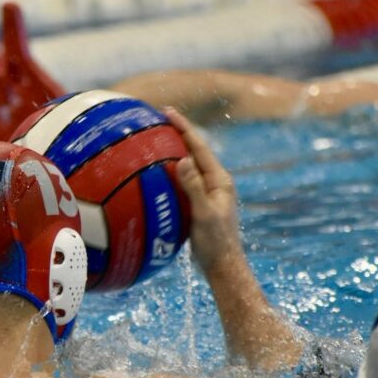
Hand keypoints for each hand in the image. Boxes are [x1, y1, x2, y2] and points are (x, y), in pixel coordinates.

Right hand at [165, 106, 241, 275]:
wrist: (222, 266)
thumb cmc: (216, 242)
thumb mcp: (204, 214)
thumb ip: (194, 187)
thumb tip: (183, 159)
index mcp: (219, 180)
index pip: (199, 147)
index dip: (183, 128)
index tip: (168, 112)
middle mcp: (214, 182)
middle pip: (194, 151)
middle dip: (178, 133)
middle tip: (158, 119)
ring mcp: (207, 193)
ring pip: (188, 165)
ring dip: (173, 150)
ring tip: (155, 138)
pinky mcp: (198, 203)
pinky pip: (183, 180)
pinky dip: (170, 170)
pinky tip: (156, 172)